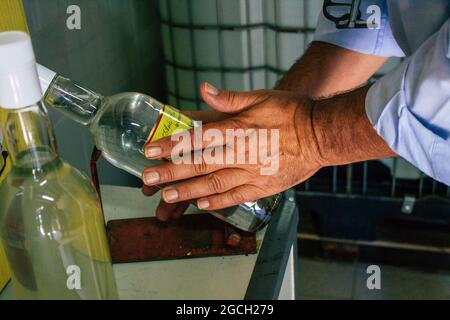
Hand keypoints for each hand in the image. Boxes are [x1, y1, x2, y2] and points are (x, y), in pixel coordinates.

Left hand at [142, 83, 322, 217]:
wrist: (321, 134)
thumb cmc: (291, 111)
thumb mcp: (261, 97)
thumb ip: (229, 98)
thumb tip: (203, 89)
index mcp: (239, 129)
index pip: (197, 138)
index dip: (171, 145)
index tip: (150, 151)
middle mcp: (242, 153)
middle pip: (199, 165)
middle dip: (170, 172)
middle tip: (148, 178)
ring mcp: (252, 173)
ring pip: (214, 184)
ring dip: (188, 190)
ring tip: (166, 195)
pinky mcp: (264, 187)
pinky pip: (236, 197)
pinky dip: (217, 202)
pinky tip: (201, 204)